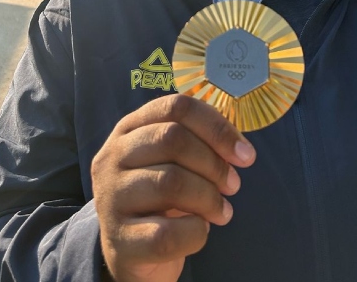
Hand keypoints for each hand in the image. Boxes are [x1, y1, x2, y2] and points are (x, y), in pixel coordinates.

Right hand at [91, 94, 256, 281]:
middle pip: (173, 140)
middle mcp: (112, 157)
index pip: (176, 107)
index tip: (245, 154)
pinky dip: (196, 232)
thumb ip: (200, 144)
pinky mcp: (119, 239)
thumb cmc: (161, 197)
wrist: (130, 250)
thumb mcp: (174, 161)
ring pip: (170, 183)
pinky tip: (200, 230)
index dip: (218, 127)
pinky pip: (167, 233)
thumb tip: (240, 150)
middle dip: (215, 164)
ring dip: (209, 198)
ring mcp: (111, 198)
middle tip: (233, 185)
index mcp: (129, 130)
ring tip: (222, 211)